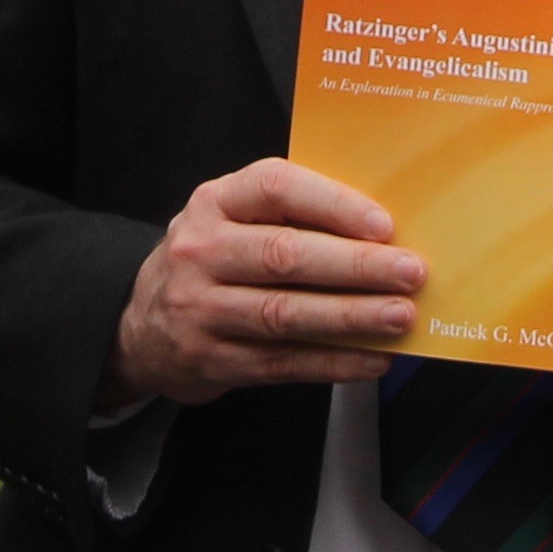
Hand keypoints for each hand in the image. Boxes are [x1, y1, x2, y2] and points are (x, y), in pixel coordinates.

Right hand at [99, 157, 422, 409]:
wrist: (141, 327)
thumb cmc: (212, 262)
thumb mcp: (231, 221)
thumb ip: (290, 218)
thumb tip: (381, 234)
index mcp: (214, 203)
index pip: (275, 189)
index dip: (332, 204)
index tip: (384, 224)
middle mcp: (200, 252)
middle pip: (284, 255)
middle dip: (356, 266)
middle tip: (410, 272)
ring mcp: (201, 309)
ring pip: (285, 313)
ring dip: (351, 316)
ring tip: (400, 316)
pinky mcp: (212, 360)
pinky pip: (283, 362)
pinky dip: (333, 362)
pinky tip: (372, 357)